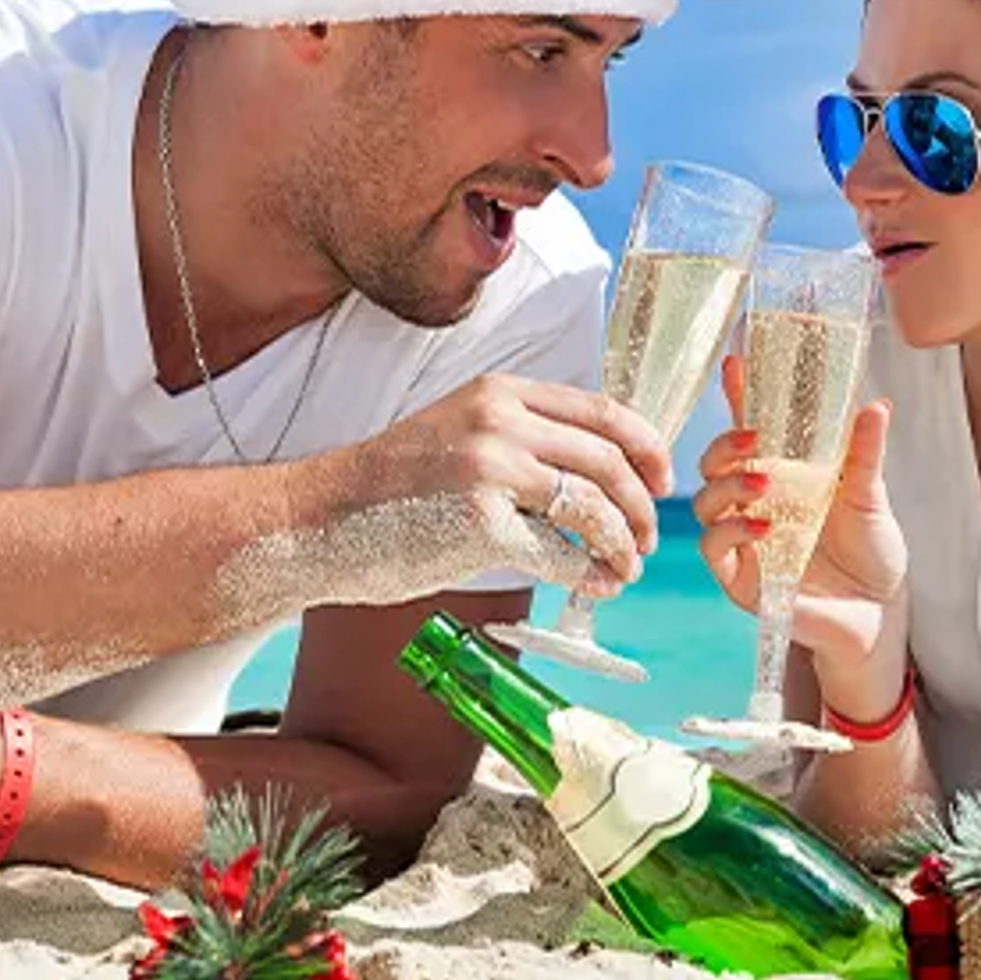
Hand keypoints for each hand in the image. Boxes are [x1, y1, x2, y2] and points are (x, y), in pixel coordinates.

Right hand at [306, 372, 671, 599]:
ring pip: (594, 505)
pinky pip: (560, 552)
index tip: (661, 479)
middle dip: (642, 504)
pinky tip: (593, 585)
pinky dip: (589, 573)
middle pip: (609, 459)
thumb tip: (594, 469)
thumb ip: (519, 438)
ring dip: (622, 542)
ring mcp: (490, 472)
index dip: (647, 446)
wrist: (319, 519)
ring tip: (624, 568)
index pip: (603, 410)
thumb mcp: (457, 434)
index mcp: (499, 393)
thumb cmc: (389, 490)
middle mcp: (499, 423)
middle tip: (646, 538)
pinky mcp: (481, 526)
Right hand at [689, 352, 906, 680]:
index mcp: (782, 473)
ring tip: (765, 481)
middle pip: (713, 462)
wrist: (879, 612)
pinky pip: (713, 547)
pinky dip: (732, 530)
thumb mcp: (869, 495)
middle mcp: (753, 502)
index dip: (738, 396)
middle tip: (753, 436)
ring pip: (706, 501)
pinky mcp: (738, 577)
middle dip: (725, 443)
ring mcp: (741, 538)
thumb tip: (876, 405)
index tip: (736, 363)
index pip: (750, 429)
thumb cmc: (871, 552)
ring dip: (729, 484)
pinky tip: (762, 524)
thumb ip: (864, 453)